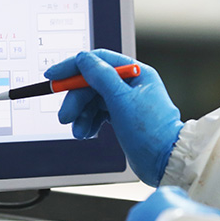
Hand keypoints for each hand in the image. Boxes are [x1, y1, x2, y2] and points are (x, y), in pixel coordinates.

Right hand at [45, 49, 182, 186]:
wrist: (165, 161)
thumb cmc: (151, 131)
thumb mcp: (121, 100)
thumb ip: (100, 76)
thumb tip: (83, 59)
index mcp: (135, 73)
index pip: (97, 61)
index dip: (73, 67)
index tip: (54, 75)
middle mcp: (131, 84)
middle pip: (92, 83)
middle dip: (76, 100)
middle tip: (64, 116)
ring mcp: (126, 101)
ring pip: (93, 100)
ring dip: (82, 115)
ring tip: (79, 131)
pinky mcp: (122, 117)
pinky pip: (98, 113)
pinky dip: (89, 122)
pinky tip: (86, 132)